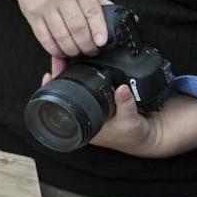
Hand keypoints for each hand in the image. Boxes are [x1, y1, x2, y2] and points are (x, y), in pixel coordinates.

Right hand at [9, 0, 109, 59]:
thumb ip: (103, 4)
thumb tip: (130, 20)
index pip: (92, 11)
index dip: (98, 29)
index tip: (102, 42)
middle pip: (77, 27)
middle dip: (86, 45)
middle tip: (91, 51)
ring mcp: (45, 6)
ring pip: (61, 35)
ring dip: (71, 50)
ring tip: (77, 52)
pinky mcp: (32, 15)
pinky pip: (44, 38)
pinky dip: (54, 49)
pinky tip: (61, 51)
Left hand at [41, 66, 158, 155]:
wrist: (148, 137)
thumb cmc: (135, 135)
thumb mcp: (130, 120)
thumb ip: (126, 104)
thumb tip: (122, 88)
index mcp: (83, 127)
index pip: (60, 107)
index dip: (52, 90)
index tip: (48, 75)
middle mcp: (83, 119)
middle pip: (63, 94)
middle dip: (59, 76)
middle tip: (57, 59)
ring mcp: (90, 112)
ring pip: (73, 91)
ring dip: (68, 75)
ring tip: (64, 59)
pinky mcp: (100, 104)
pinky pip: (85, 90)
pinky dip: (81, 78)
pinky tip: (79, 66)